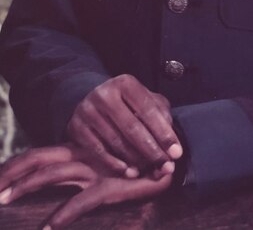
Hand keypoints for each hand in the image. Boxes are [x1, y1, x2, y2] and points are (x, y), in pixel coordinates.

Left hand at [0, 144, 172, 228]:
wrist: (173, 158)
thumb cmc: (140, 161)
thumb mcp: (108, 163)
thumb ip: (88, 166)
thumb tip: (63, 178)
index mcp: (81, 150)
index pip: (40, 154)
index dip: (13, 165)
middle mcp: (84, 156)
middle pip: (38, 159)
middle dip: (9, 174)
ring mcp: (96, 170)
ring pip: (51, 174)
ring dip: (23, 187)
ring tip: (1, 200)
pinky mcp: (110, 186)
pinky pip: (81, 203)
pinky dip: (61, 216)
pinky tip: (47, 229)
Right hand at [67, 74, 182, 174]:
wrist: (90, 100)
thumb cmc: (126, 103)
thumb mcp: (145, 100)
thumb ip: (161, 116)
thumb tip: (173, 146)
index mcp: (125, 83)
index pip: (148, 109)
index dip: (163, 133)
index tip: (176, 153)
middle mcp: (104, 93)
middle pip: (132, 127)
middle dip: (152, 150)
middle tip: (165, 167)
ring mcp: (88, 110)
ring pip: (115, 141)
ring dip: (135, 159)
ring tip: (149, 170)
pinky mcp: (76, 126)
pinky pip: (98, 150)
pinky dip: (114, 163)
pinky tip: (128, 171)